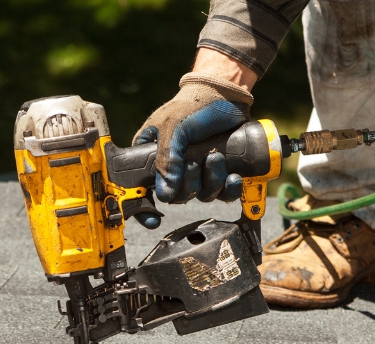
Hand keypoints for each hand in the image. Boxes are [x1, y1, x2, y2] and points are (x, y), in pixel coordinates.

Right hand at [133, 71, 253, 203]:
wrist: (227, 93)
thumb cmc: (194, 104)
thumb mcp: (173, 128)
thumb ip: (166, 159)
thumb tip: (165, 194)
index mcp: (151, 157)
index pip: (140, 189)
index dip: (143, 208)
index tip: (152, 218)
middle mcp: (172, 168)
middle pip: (176, 197)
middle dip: (190, 185)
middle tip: (194, 163)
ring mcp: (196, 171)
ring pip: (200, 196)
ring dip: (211, 182)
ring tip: (216, 158)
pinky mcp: (218, 172)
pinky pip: (221, 194)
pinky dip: (228, 189)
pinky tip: (233, 177)